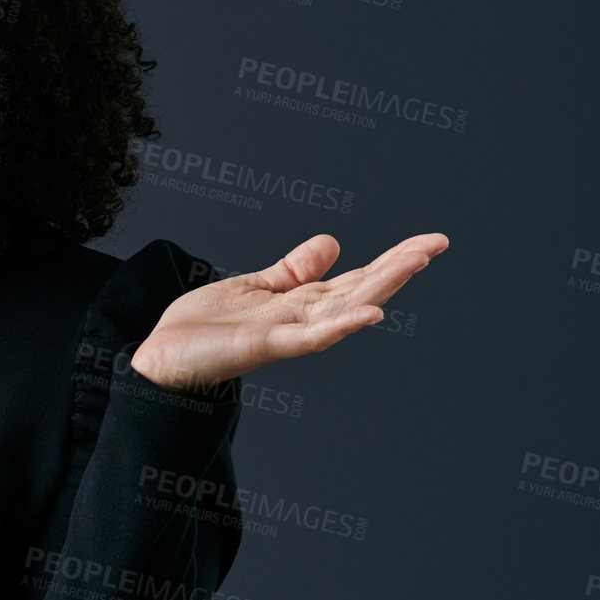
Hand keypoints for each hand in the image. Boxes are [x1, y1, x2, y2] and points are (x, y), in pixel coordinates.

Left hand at [128, 233, 448, 394]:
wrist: (162, 358)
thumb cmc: (204, 328)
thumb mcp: (255, 286)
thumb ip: (293, 269)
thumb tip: (333, 242)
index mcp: (300, 303)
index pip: (355, 277)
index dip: (391, 259)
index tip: (428, 241)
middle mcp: (302, 319)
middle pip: (360, 289)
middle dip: (399, 267)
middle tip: (437, 243)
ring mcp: (288, 334)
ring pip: (345, 308)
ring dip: (382, 286)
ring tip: (416, 262)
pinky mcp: (267, 346)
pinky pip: (312, 338)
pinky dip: (342, 326)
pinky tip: (371, 315)